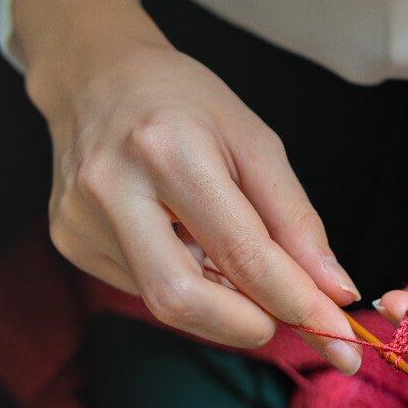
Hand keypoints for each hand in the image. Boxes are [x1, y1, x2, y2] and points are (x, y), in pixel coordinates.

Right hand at [14, 0, 362, 370]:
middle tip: (292, 320)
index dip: (295, 302)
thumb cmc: (187, 106)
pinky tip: (190, 246)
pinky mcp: (70, 242)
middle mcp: (112, 189)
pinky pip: (146, 289)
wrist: (95, 77)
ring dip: (223, 305)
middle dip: (248, 326)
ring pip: (165, 303)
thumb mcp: (257, 144)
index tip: (336, 331)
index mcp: (168, 150)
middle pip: (183, 300)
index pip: (241, 254)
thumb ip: (297, 222)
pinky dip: (188, 283)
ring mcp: (81, 221)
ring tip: (240, 266)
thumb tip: (336, 292)